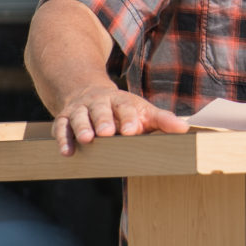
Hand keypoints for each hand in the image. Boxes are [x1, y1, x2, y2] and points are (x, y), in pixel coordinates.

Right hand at [52, 83, 188, 155]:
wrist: (88, 92)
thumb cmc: (123, 109)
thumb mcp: (143, 111)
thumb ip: (162, 120)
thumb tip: (185, 129)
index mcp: (121, 100)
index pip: (126, 108)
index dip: (129, 118)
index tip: (133, 130)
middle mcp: (99, 103)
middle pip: (101, 109)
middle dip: (104, 120)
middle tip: (108, 132)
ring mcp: (81, 110)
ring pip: (80, 116)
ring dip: (83, 127)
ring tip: (87, 140)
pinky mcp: (64, 119)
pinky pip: (61, 128)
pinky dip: (63, 139)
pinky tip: (67, 152)